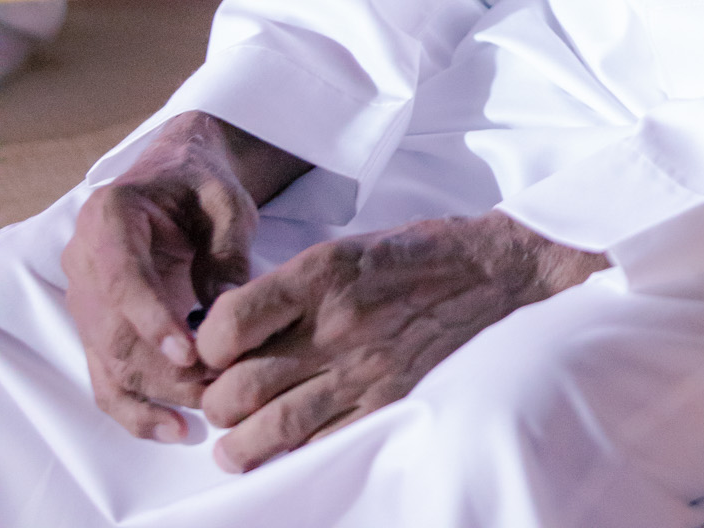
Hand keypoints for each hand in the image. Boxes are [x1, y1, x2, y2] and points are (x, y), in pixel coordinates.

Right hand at [61, 112, 308, 442]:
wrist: (180, 179)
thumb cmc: (203, 184)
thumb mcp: (227, 203)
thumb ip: (225, 253)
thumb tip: (225, 313)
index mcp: (108, 217)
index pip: (121, 277)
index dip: (152, 319)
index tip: (190, 353)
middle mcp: (84, 261)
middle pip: (112, 331)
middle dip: (163, 370)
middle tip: (216, 388)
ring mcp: (85, 300)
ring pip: (109, 363)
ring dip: (156, 394)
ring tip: (205, 409)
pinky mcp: (97, 330)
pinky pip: (107, 379)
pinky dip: (138, 409)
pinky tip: (175, 428)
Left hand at [196, 211, 606, 471]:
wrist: (496, 272)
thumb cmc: (416, 256)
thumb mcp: (347, 248)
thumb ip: (291, 289)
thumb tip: (231, 331)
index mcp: (323, 273)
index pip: (229, 323)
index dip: (207, 347)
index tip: (212, 352)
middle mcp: (337, 324)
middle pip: (239, 388)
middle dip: (217, 403)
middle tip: (222, 403)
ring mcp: (364, 371)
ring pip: (270, 431)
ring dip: (240, 446)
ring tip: (236, 443)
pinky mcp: (390, 406)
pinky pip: (320, 448)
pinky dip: (291, 456)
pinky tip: (285, 449)